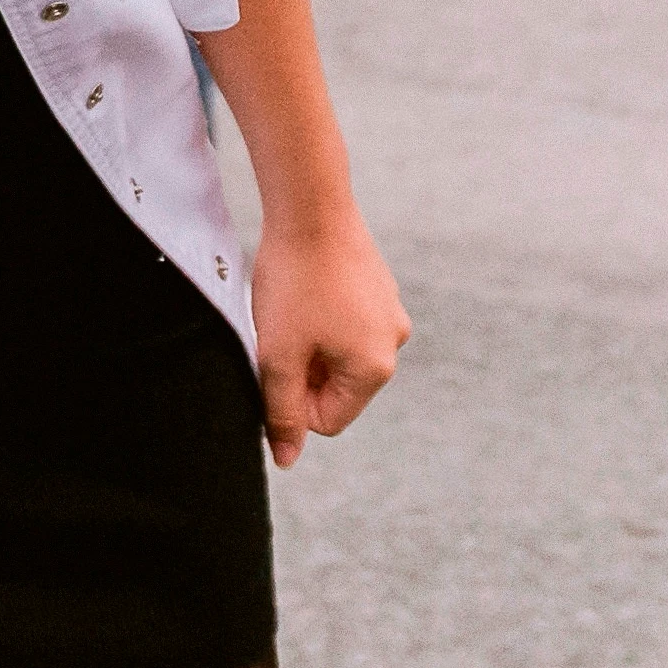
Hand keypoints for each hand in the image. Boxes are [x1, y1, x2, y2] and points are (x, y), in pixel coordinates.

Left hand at [247, 205, 408, 466]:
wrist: (310, 207)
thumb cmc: (293, 283)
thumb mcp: (278, 356)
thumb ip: (282, 412)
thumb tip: (287, 460)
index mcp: (375, 368)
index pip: (328, 420)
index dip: (292, 403)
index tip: (273, 366)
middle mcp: (393, 343)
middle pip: (336, 387)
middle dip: (303, 371)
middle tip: (279, 334)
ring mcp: (390, 312)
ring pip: (338, 353)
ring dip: (310, 343)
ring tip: (292, 309)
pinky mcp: (379, 287)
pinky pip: (346, 322)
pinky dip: (321, 317)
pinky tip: (304, 290)